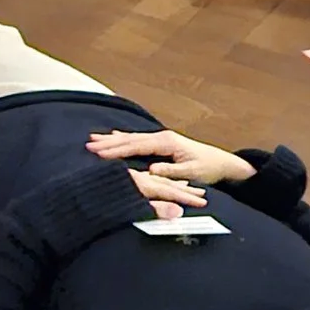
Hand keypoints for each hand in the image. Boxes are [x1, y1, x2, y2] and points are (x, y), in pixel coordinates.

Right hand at [87, 127, 250, 214]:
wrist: (222, 162)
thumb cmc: (208, 168)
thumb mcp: (192, 172)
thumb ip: (171, 171)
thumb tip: (151, 171)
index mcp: (167, 143)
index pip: (136, 145)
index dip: (117, 149)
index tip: (99, 152)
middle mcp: (162, 137)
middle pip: (130, 139)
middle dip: (108, 142)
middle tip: (88, 144)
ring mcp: (161, 138)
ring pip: (131, 138)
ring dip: (112, 139)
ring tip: (93, 139)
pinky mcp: (162, 143)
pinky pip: (137, 140)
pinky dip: (122, 139)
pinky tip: (113, 136)